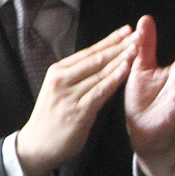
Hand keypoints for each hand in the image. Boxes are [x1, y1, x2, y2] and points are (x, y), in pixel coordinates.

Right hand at [16, 24, 135, 175]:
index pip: (89, 52)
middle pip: (96, 58)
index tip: (127, 29)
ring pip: (100, 72)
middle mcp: (62, 79)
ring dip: (120, 58)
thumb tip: (100, 62)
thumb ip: (77, 77)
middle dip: (119, 45)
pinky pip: (100, 91)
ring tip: (137, 47)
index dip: (110, 40)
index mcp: (58, 71)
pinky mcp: (78, 111)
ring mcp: (70, 95)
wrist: (36, 146)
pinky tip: (126, 69)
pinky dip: (114, 79)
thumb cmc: (52, 118)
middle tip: (138, 33)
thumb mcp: (60, 90)